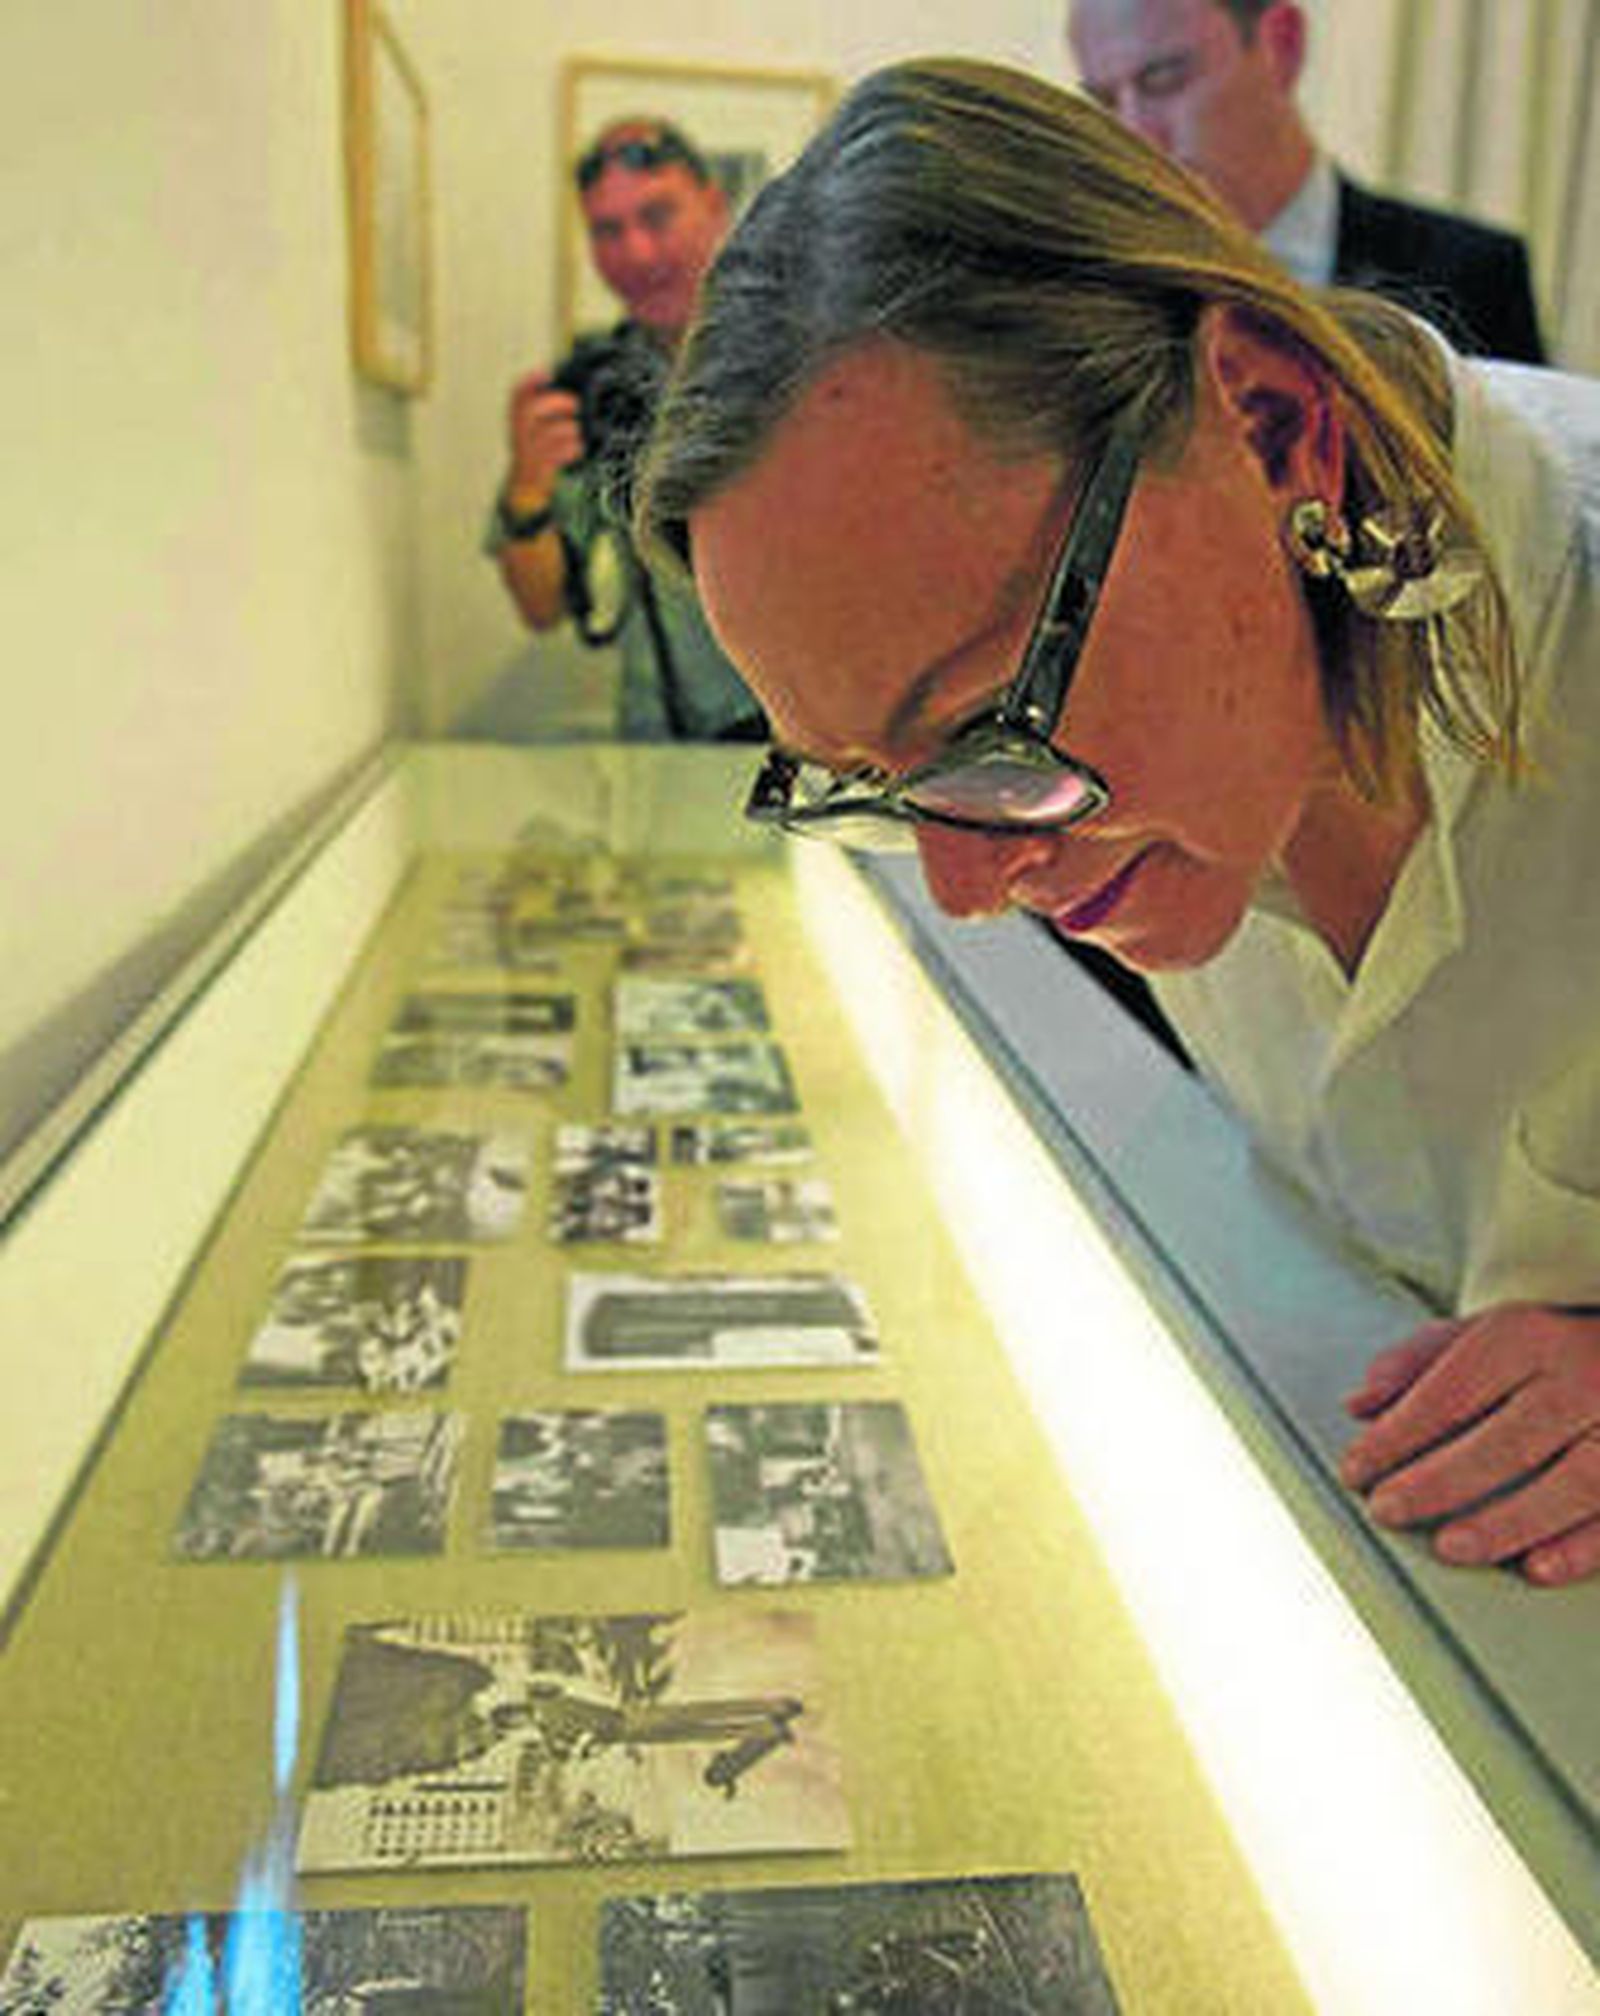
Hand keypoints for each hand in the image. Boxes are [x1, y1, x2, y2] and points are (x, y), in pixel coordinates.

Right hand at [504, 368, 583, 505]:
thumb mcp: (537, 430)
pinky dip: (572, 449)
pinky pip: (558, 454)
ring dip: (569, 429)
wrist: (525, 488)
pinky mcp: (539, 469)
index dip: (529, 382)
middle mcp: (518, 435)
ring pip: (549, 432)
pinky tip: (577, 449)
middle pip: (530, 409)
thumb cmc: (539, 452)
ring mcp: (527, 452)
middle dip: (555, 401)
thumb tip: (571, 391)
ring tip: (576, 433)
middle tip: (575, 403)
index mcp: (517, 422)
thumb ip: (548, 411)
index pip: (516, 397)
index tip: (546, 373)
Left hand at [1340, 1303, 1599, 1585]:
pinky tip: (1538, 1567)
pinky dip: (1582, 1548)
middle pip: (1505, 1439)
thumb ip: (1419, 1363)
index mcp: (1529, 1337)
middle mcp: (1581, 1377)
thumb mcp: (1487, 1333)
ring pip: (1571, 1482)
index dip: (1396, 1436)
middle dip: (1439, 1481)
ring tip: (1451, 1546)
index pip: (1450, 1391)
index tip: (1354, 1470)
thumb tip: (1360, 1404)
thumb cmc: (1553, 1348)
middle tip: (1386, 1511)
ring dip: (1507, 1521)